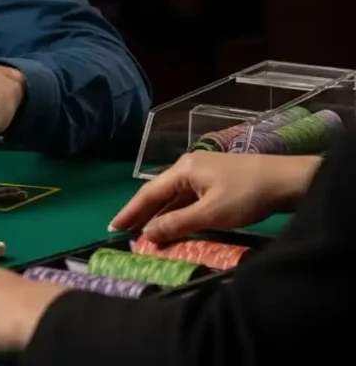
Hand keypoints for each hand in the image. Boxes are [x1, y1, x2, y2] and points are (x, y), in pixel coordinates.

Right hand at [110, 149, 320, 242]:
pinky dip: (177, 213)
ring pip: (174, 197)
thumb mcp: (211, 214)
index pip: (149, 193)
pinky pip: (188, 199)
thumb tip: (147, 234)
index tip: (113, 227)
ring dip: (160, 216)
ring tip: (145, 234)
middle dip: (141, 214)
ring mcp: (203, 173)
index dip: (130, 212)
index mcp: (183, 170)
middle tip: (123, 232)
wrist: (289, 181)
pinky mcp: (216, 182)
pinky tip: (174, 226)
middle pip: (159, 194)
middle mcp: (188, 168)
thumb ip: (177, 224)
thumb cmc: (247, 195)